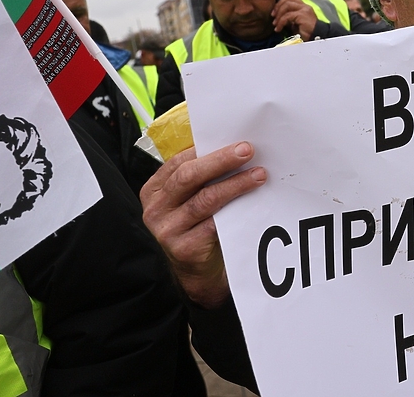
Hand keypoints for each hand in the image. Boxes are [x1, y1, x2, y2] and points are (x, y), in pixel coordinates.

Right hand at [140, 142, 266, 308]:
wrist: (197, 271)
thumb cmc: (197, 227)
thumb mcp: (190, 199)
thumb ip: (201, 178)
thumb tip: (235, 149)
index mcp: (155, 190)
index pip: (179, 162)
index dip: (208, 150)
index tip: (236, 141)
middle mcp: (156, 209)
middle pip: (189, 177)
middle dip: (221, 161)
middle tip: (247, 151)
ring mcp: (168, 230)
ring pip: (204, 200)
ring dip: (235, 185)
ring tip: (259, 176)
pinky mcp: (184, 249)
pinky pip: (213, 225)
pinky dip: (235, 211)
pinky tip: (252, 203)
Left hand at [272, 0, 318, 39]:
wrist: (316, 38)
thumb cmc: (305, 32)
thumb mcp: (295, 23)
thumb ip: (288, 17)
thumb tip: (277, 15)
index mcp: (303, 7)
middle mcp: (304, 6)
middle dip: (277, 6)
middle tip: (272, 16)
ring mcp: (304, 9)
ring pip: (286, 5)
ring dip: (278, 15)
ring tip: (275, 24)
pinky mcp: (303, 15)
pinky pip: (287, 16)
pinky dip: (281, 22)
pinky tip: (279, 29)